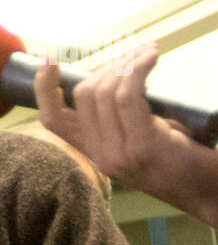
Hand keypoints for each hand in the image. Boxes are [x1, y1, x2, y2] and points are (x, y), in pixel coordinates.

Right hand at [34, 44, 217, 227]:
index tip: (49, 61)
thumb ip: (118, 118)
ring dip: (126, 62)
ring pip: (105, 91)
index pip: (53, 121)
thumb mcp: (139, 139)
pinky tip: (151, 56)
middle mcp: (102, 157)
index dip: (44, 88)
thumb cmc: (181, 160)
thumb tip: (108, 74)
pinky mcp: (144, 145)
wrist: (211, 192)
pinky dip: (138, 67)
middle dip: (105, 65)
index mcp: (95, 154)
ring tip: (146, 53)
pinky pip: (129, 94)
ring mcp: (121, 154)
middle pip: (82, 95)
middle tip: (131, 56)